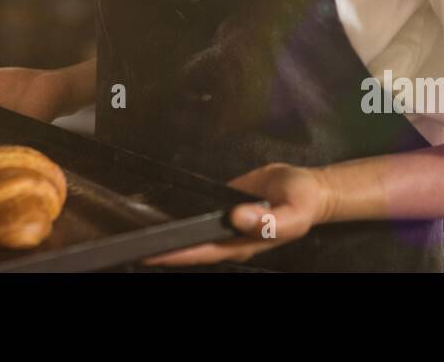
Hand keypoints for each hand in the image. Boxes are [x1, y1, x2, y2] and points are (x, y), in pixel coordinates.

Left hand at [141, 162, 327, 266]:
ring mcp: (226, 223)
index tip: (151, 253)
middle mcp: (230, 236)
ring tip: (140, 231)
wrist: (309, 187)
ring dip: (170, 235)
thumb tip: (237, 218)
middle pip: (191, 248)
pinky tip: (165, 212)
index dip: (177, 254)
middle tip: (133, 244)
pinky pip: (201, 214)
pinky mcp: (225, 206)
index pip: (202, 252)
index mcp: (242, 242)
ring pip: (194, 233)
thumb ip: (267, 220)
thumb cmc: (303, 202)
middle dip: (163, 249)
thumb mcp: (293, 211)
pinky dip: (183, 216)